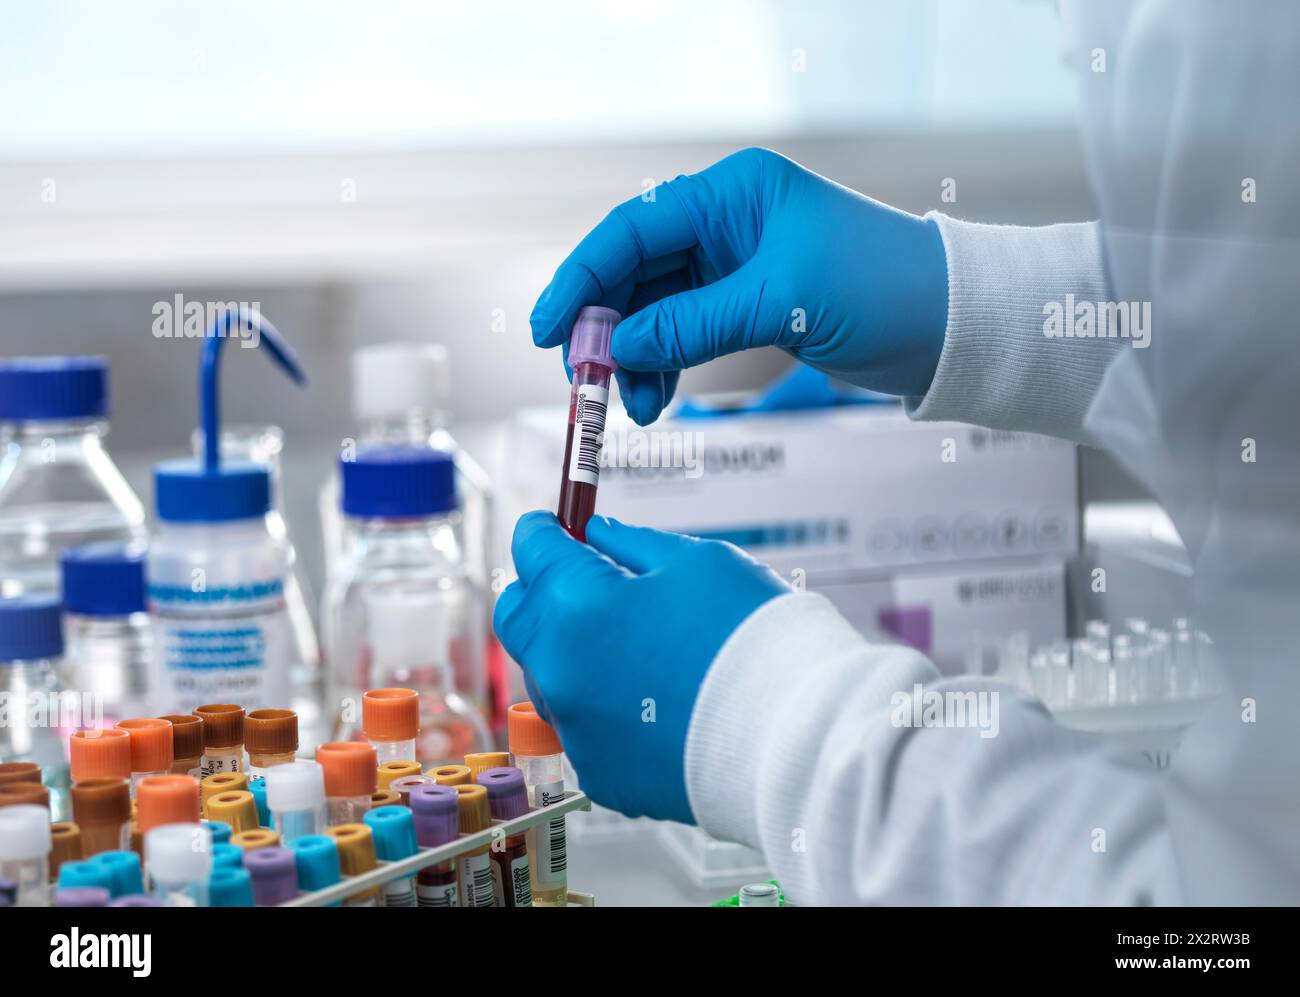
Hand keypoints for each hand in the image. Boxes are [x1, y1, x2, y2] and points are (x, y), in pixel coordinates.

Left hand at [493, 511, 788, 822]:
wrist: (795, 734)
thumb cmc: (753, 639)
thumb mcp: (697, 562)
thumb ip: (632, 545)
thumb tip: (597, 536)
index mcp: (577, 604)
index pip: (533, 552)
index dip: (545, 531)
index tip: (555, 526)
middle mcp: (560, 669)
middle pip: (519, 617)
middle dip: (541, 591)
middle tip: (581, 580)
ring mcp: (576, 727)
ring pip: (550, 676)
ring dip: (573, 651)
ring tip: (635, 644)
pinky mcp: (600, 772)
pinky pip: (583, 726)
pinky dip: (604, 705)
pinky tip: (653, 695)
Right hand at [530, 147, 948, 424]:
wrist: (949, 326)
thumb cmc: (882, 288)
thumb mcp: (779, 302)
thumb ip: (692, 324)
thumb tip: (618, 346)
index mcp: (732, 194)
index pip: (632, 230)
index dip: (580, 279)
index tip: (549, 331)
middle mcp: (726, 222)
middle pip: (634, 272)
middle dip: (607, 329)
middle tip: (587, 382)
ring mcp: (734, 265)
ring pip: (655, 310)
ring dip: (636, 358)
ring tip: (634, 408)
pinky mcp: (748, 303)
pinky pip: (684, 332)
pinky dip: (665, 366)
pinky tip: (657, 400)